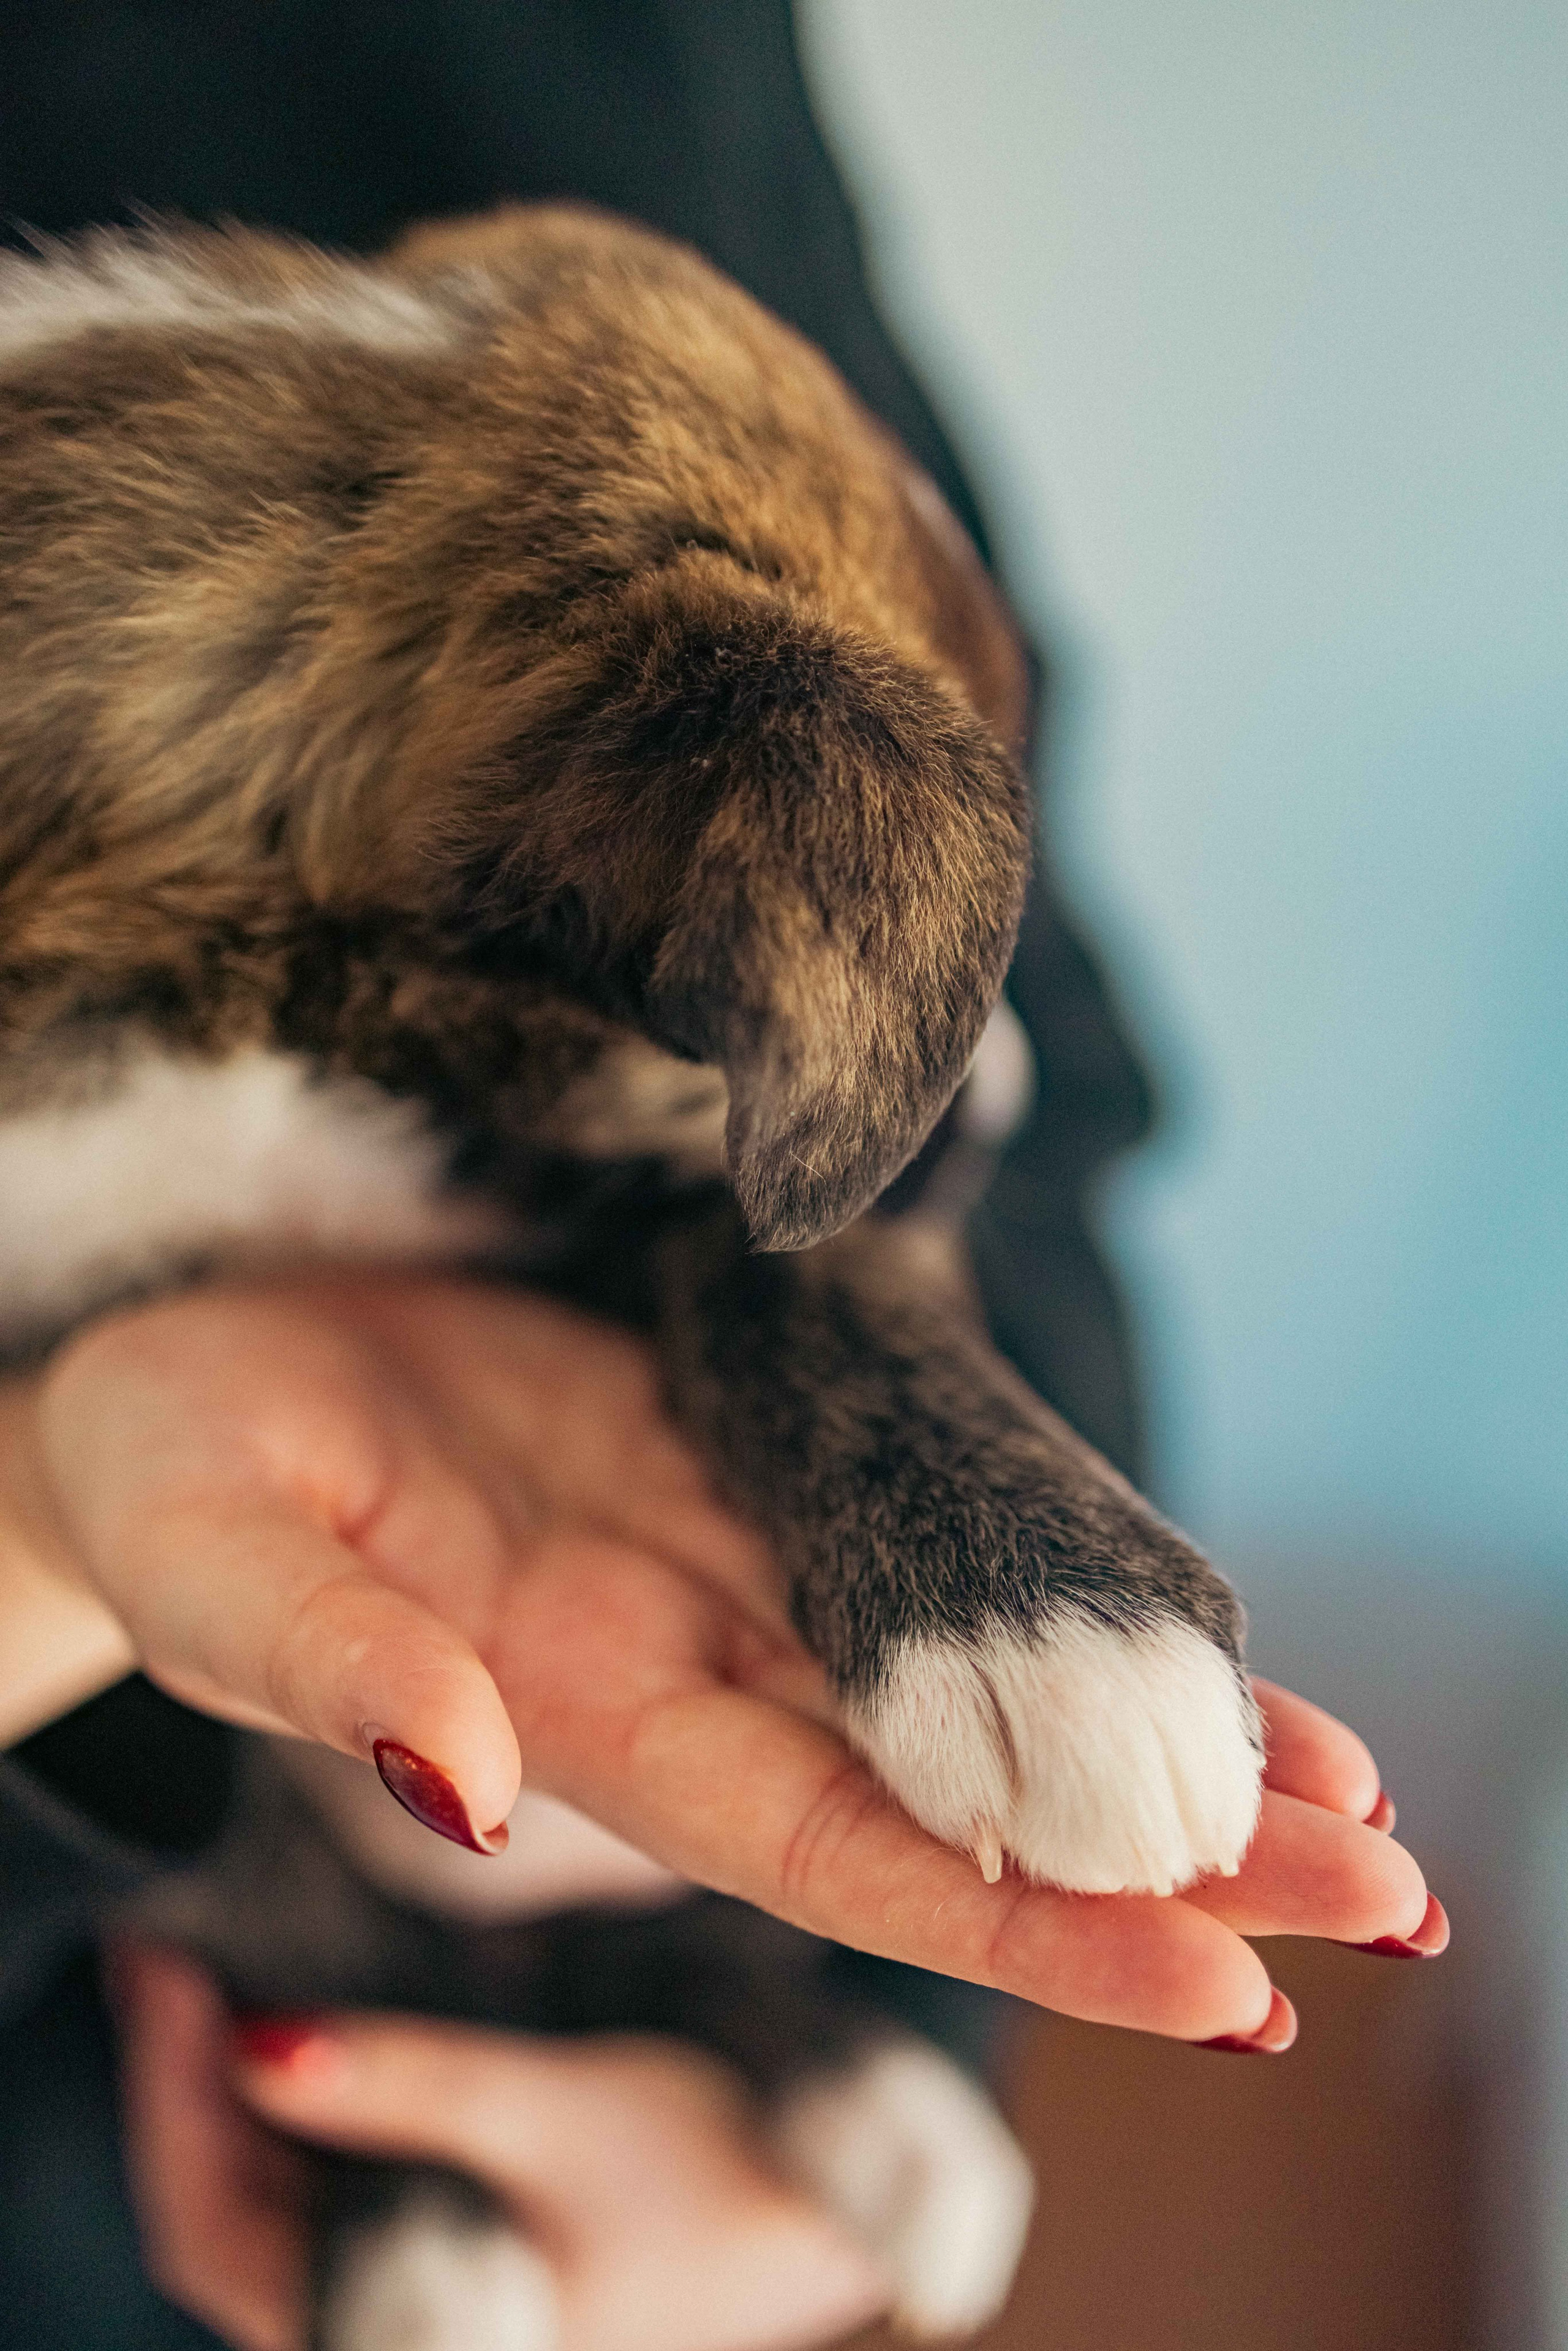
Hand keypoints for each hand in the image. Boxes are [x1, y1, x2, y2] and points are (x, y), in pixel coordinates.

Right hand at [33, 1274, 1438, 2042]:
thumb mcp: (222, 1561)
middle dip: (1167, 1854)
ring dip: (1159, 1739)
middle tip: (1392, 1893)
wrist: (178, 1378)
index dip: (1025, 1916)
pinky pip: (930, 1545)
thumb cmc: (172, 1473)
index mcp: (579, 1709)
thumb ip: (335, 1668)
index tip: (1222, 1977)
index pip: (836, 1844)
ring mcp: (724, 1561)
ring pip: (978, 1683)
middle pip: (957, 1790)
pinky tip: (1188, 1624)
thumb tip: (465, 1785)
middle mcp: (686, 1660)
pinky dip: (1064, 1594)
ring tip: (1356, 1790)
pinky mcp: (736, 1451)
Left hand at [113, 1939, 885, 2350]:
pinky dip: (300, 2097)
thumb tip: (257, 2043)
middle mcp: (399, 2324)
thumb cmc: (709, 2175)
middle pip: (229, 2222)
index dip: (175, 2105)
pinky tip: (289, 2024)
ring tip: (204, 1972)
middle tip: (165, 1954)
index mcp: (414, 2333)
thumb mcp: (553, 2112)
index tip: (166, 1974)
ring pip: (273, 2203)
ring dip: (233, 2091)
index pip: (220, 2239)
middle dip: (188, 2086)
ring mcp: (419, 2281)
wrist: (818, 2213)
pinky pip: (330, 2182)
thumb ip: (406, 2083)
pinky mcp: (449, 2238)